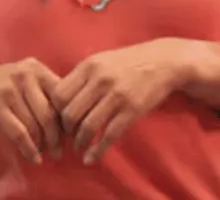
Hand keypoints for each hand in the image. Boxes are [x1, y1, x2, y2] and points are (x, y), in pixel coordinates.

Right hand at [0, 58, 62, 163]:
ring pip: (35, 126)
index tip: (71, 135)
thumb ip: (43, 92)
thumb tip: (69, 122)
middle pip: (50, 114)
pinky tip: (33, 158)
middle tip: (59, 152)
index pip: (62, 96)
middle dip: (57, 138)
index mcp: (35, 68)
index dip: (68, 118)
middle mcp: (25, 76)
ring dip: (42, 145)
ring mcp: (9, 91)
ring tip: (44, 154)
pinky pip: (20, 134)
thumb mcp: (21, 78)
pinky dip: (29, 149)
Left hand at [51, 39, 190, 164]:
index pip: (59, 94)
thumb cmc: (128, 62)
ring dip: (80, 143)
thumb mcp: (101, 60)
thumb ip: (81, 77)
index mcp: (88, 66)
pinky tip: (91, 158)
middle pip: (70, 113)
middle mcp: (100, 80)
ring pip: (88, 126)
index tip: (59, 120)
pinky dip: (97, 151)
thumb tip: (58, 100)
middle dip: (66, 130)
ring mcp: (117, 95)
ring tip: (79, 149)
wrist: (163, 61)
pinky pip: (109, 135)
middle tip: (68, 137)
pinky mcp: (132, 110)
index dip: (55, 112)